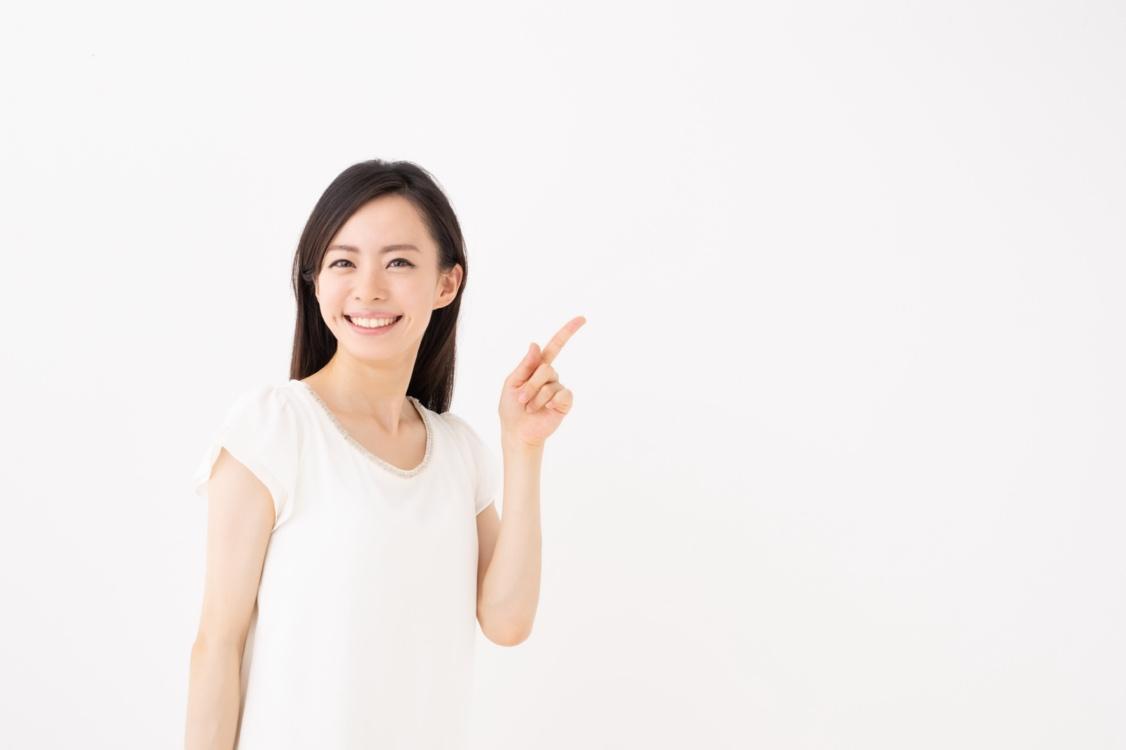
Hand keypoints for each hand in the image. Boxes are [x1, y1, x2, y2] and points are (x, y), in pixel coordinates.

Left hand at [499, 315, 585, 447]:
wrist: (517, 432)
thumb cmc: (511, 408)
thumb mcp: (512, 382)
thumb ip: (525, 365)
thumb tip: (535, 344)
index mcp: (537, 367)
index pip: (555, 346)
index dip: (568, 332)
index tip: (582, 319)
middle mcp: (550, 376)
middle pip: (545, 368)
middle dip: (530, 385)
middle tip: (521, 400)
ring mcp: (559, 389)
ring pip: (550, 384)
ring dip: (535, 398)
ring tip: (529, 408)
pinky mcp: (565, 402)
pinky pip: (562, 395)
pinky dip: (550, 402)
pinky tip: (547, 409)